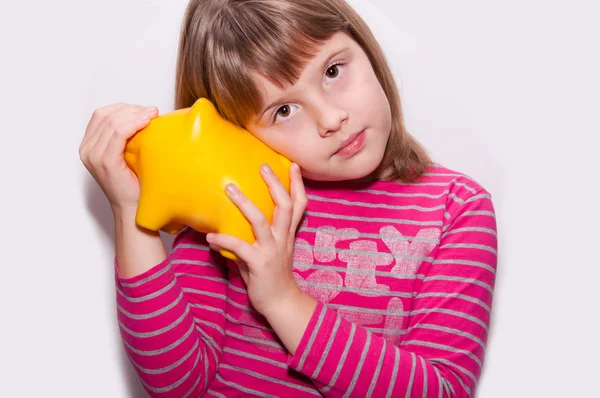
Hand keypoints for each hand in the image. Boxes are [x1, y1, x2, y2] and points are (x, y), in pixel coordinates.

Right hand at [79, 103, 158, 212]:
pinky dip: (133, 124)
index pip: (101, 115)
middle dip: (131, 109)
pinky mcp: (105, 161)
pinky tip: (147, 122)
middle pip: (106, 115)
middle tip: (152, 111)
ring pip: (112, 122)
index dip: (123, 108)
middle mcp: (87, 150)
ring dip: (135, 114)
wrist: (133, 209)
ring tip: (152, 114)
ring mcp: (94, 156)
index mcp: (89, 146)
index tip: (144, 109)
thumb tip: (146, 114)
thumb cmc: (134, 184)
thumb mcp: (126, 155)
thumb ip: (125, 137)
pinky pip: (118, 134)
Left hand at [206, 162, 306, 316]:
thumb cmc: (271, 275)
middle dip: (275, 184)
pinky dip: (224, 240)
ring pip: (261, 221)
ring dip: (245, 204)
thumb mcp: (271, 250)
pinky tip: (210, 237)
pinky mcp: (260, 264)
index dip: (298, 185)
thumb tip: (232, 220)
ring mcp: (272, 251)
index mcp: (287, 234)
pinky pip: (240, 248)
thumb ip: (258, 235)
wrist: (281, 303)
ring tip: (231, 189)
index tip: (294, 165)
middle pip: (284, 205)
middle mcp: (283, 238)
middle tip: (262, 166)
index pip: (299, 205)